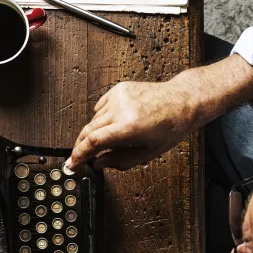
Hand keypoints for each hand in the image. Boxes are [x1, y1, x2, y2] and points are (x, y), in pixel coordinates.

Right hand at [66, 80, 202, 170]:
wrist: (181, 101)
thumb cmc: (170, 128)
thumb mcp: (148, 153)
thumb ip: (120, 160)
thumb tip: (98, 163)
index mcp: (129, 127)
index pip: (93, 141)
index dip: (79, 154)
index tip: (71, 163)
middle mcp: (122, 109)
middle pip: (88, 130)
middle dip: (80, 146)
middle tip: (77, 158)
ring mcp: (119, 97)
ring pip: (94, 119)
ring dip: (95, 132)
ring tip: (109, 140)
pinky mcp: (119, 89)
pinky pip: (101, 106)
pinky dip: (102, 117)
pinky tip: (114, 123)